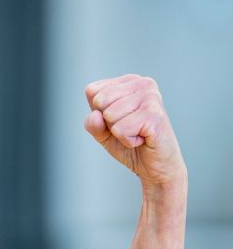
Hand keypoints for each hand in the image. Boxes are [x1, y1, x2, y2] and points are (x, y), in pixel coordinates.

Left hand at [84, 74, 186, 191]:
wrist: (155, 166)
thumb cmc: (130, 144)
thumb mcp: (103, 132)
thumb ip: (92, 123)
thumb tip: (95, 115)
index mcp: (130, 81)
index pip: (92, 91)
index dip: (98, 112)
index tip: (119, 120)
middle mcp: (143, 83)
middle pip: (100, 101)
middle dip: (108, 122)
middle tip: (129, 128)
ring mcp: (151, 97)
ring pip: (109, 115)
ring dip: (119, 132)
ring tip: (138, 133)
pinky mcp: (155, 114)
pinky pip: (121, 129)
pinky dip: (128, 140)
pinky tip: (143, 139)